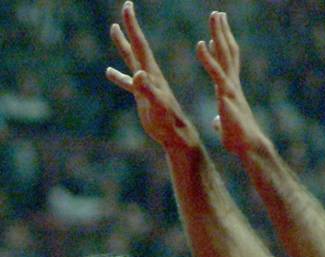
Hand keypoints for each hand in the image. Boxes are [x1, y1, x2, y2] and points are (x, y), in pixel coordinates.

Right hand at [106, 1, 198, 150]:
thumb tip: (138, 74)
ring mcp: (145, 85)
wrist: (175, 135)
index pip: (141, 44)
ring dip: (123, 45)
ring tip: (113, 29)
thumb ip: (147, 89)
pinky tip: (109, 72)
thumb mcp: (157, 105)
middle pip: (136, 46)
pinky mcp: (143, 97)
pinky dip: (119, 76)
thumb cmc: (168, 122)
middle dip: (130, 27)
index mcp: (152, 73)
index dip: (133, 25)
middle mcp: (149, 75)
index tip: (128, 5)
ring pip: (131, 60)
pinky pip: (128, 83)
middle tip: (125, 7)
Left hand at [197, 12, 265, 154]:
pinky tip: (200, 44)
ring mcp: (230, 87)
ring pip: (225, 55)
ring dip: (219, 34)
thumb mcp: (225, 127)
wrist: (249, 147)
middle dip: (223, 32)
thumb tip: (216, 122)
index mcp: (230, 90)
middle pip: (228, 52)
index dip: (221, 49)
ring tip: (215, 14)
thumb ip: (221, 120)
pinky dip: (208, 58)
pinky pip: (216, 73)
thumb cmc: (239, 140)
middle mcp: (232, 84)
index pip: (226, 65)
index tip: (215, 35)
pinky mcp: (226, 95)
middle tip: (218, 13)